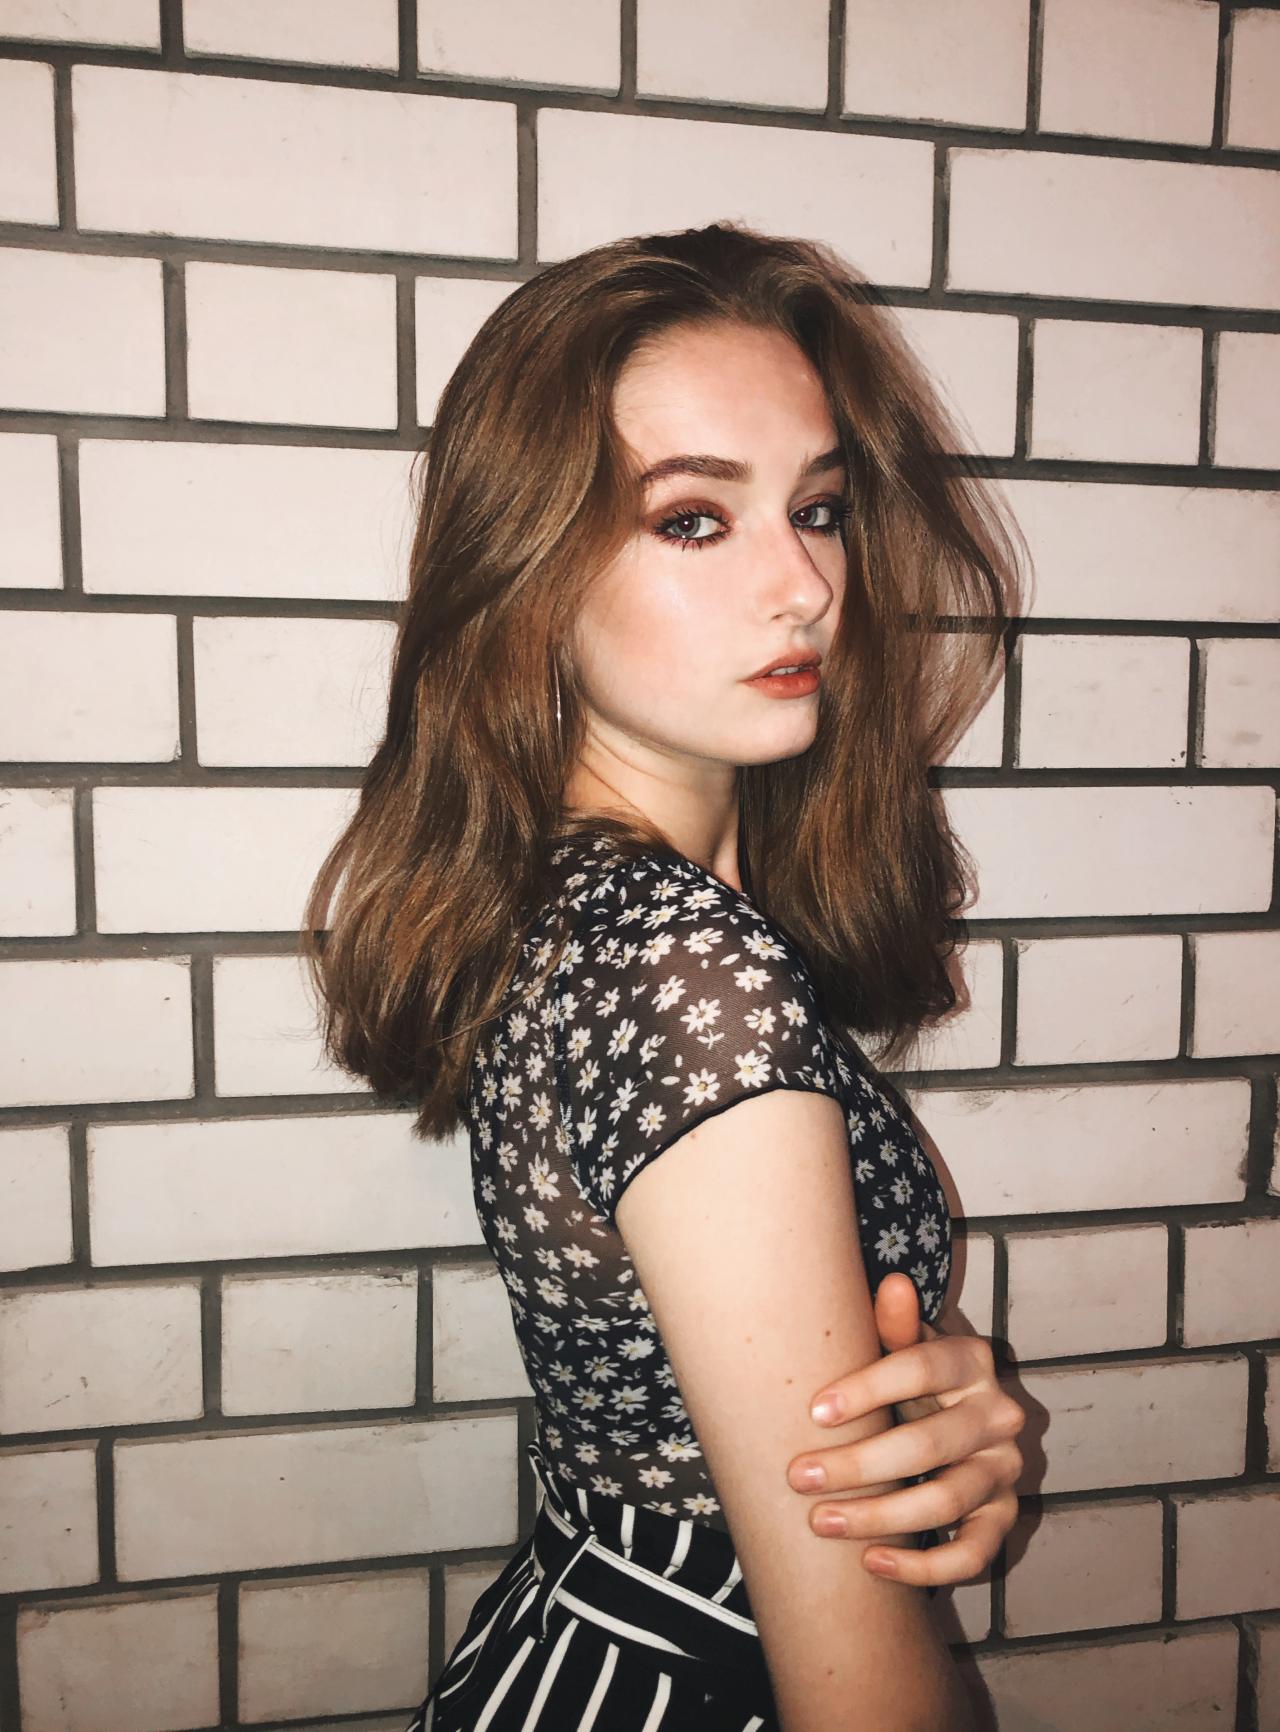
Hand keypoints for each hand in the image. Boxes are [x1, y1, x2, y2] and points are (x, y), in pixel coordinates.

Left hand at [786, 1272, 1024, 1586]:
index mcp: (972, 1360)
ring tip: (820, 1522)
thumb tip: (893, 1284)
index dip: (868, 1389)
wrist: (948, 1417)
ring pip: (946, 1500)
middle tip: (798, 1476)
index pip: (922, 1368)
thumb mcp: (903, 1346)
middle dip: (858, 1464)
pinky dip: (925, 1567)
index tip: (812, 1411)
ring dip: (879, 1517)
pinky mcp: (1003, 1517)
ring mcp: (1004, 1469)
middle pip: (929, 1443)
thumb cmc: (909, 1379)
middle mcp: (998, 1414)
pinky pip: (974, 1554)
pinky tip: (871, 1563)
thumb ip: (894, 1325)